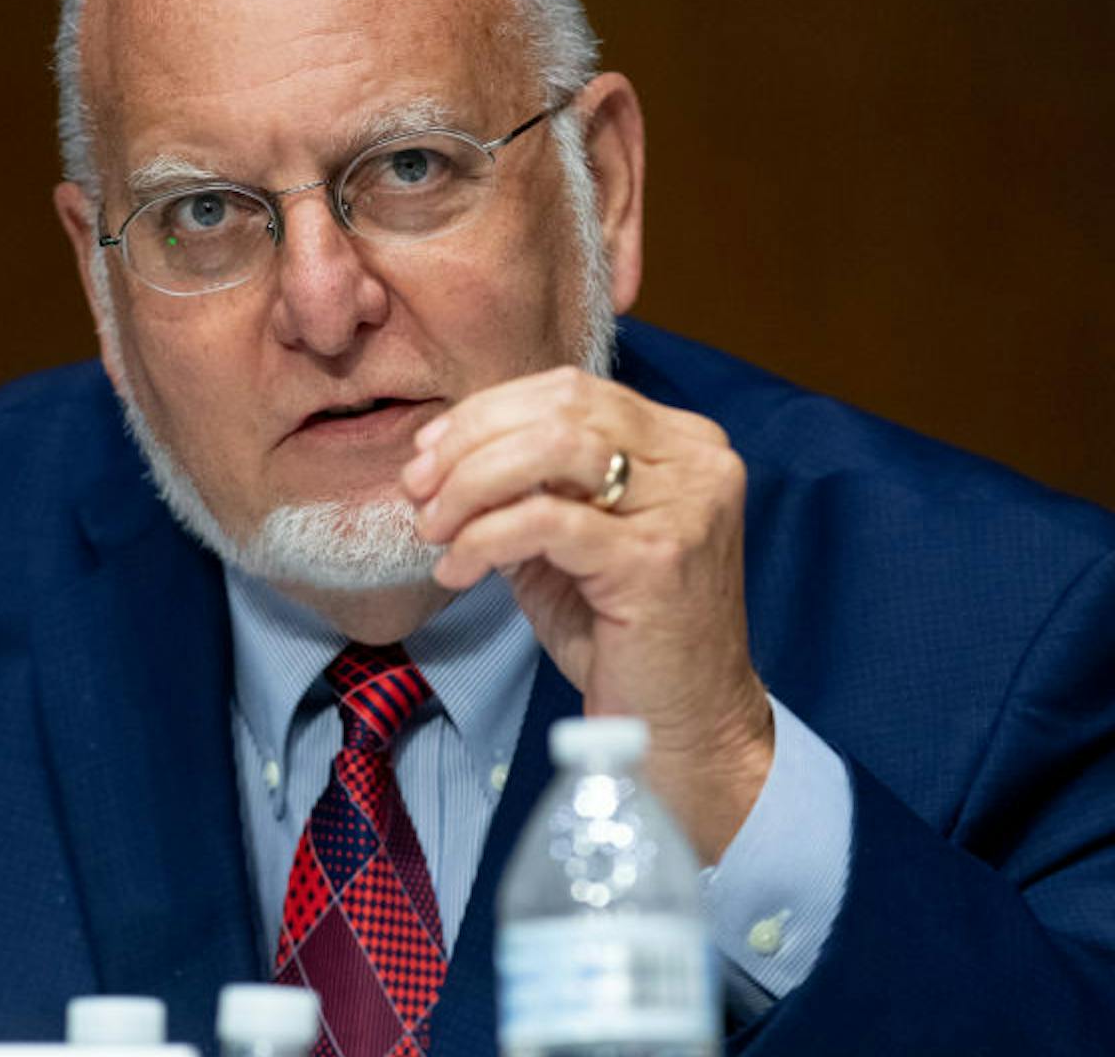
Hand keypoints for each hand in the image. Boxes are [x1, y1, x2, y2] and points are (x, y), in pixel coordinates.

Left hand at [399, 366, 773, 860]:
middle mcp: (696, 461)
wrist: (683, 725)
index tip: (428, 454)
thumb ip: (527, 488)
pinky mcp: (656, 558)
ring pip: (552, 449)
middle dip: (469, 443)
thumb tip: (441, 456)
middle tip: (417, 490)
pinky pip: (545, 521)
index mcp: (681, 443)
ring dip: (471, 484)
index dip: (487, 412)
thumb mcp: (569, 542)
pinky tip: (457, 569)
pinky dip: (484, 538)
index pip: (571, 390)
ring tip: (434, 529)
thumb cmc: (624, 635)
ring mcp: (685, 506)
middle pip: (559, 407)